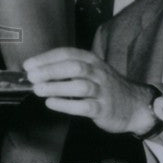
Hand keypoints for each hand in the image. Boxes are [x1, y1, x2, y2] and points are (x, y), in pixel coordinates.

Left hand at [23, 47, 153, 134]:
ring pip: (79, 85)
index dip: (46, 58)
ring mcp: (103, 91)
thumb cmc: (104, 87)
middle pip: (73, 67)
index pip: (67, 54)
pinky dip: (66, 105)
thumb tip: (36, 71)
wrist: (134, 106)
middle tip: (31, 77)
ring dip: (56, 86)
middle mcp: (98, 72)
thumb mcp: (90, 71)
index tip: (28, 65)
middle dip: (50, 70)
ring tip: (38, 90)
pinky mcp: (104, 109)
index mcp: (92, 60)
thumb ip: (68, 70)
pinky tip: (51, 103)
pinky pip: (85, 106)